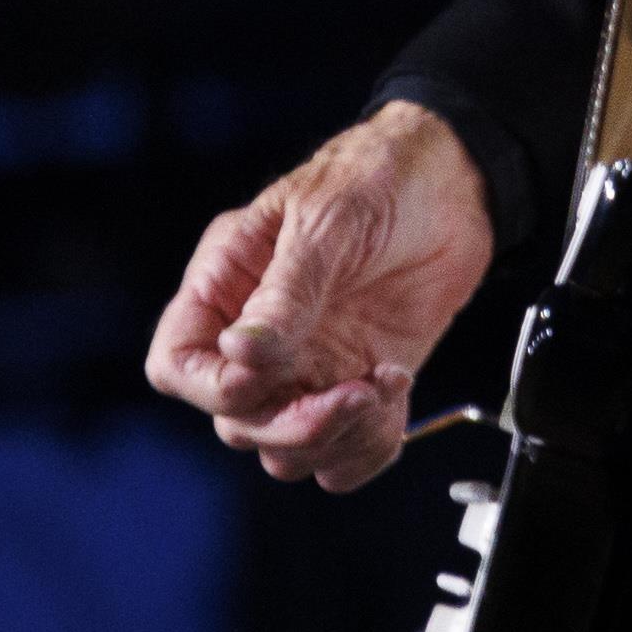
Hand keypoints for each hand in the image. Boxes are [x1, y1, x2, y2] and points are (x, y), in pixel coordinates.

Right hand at [144, 104, 497, 489]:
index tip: (265, 376)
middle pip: (236, 421)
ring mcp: (308, 366)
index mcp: (227, 284)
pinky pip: (343, 455)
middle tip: (355, 392)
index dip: (211, 389)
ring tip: (384, 384)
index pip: (177, 364)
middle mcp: (260, 337)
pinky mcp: (357, 385)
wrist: (455, 184)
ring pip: (285, 450)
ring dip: (336, 437)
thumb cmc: (378, 177)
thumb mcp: (327, 221)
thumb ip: (286, 291)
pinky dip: (368, 447)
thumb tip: (240, 353)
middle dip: (294, 423)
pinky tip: (396, 391)